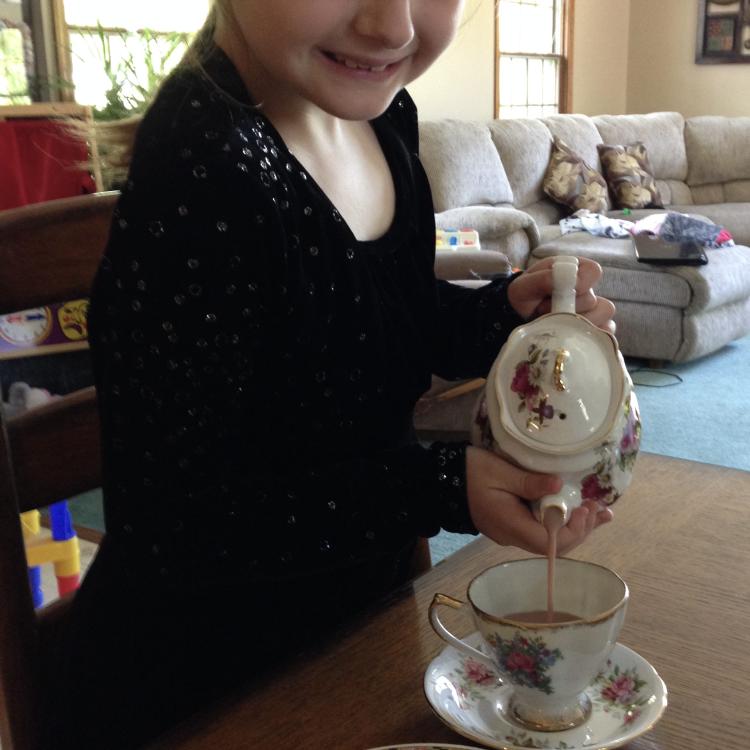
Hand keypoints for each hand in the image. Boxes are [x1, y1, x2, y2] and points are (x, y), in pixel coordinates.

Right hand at [465, 446, 612, 554]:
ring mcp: (514, 533)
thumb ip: (529, 481)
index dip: (572, 530)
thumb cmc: (471, 473)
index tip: (584, 509)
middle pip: (555, 546)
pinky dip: (564, 522)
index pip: (549, 542)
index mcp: (510, 525)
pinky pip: (544, 530)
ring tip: (601, 512)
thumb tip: (559, 485)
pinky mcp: (515, 525)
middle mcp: (514, 536)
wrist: (445, 481)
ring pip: (552, 540)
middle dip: (581, 528)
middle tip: (597, 507)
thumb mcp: (500, 471)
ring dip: (577, 527)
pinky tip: (581, 512)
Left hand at [507, 256, 615, 333]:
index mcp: (574, 272)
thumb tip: (568, 279)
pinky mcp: (594, 330)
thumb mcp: (525, 285)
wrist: (517, 319)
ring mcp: (593, 311)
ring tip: (555, 324)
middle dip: (569, 309)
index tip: (563, 291)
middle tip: (546, 311)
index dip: (582, 282)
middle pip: (596, 301)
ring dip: (577, 324)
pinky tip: (570, 336)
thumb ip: (542, 278)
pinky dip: (589, 337)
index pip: (593, 271)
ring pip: (603, 318)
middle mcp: (587, 291)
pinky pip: (604, 334)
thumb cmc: (524, 297)